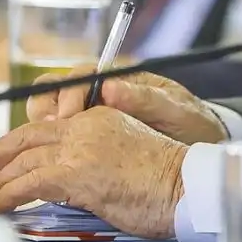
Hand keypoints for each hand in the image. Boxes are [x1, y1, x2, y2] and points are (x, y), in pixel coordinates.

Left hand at [0, 107, 185, 237]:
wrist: (187, 186)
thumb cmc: (167, 183)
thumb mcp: (126, 160)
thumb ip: (94, 162)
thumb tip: (67, 184)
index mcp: (99, 117)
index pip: (48, 125)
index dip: (19, 142)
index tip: (2, 158)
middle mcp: (85, 125)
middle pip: (27, 136)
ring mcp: (79, 147)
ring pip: (24, 160)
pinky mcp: (76, 172)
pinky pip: (29, 183)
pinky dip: (6, 195)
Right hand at [26, 66, 227, 145]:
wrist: (200, 154)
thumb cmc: (190, 125)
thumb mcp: (175, 111)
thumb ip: (145, 98)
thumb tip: (110, 87)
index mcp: (118, 80)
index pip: (79, 76)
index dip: (68, 95)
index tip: (69, 116)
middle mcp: (98, 95)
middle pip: (54, 92)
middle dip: (45, 110)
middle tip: (51, 132)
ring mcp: (91, 118)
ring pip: (50, 116)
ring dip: (41, 130)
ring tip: (44, 150)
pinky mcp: (88, 141)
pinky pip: (59, 140)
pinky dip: (50, 150)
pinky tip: (50, 165)